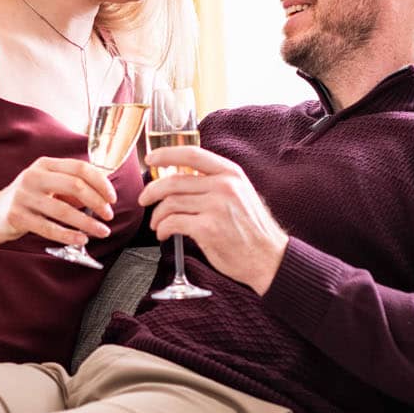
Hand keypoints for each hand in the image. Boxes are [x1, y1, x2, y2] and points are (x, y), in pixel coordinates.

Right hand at [0, 157, 117, 246]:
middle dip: (97, 202)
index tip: (112, 197)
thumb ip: (72, 186)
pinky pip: (49, 228)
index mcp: (45, 164)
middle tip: (109, 215)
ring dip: (87, 223)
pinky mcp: (17, 217)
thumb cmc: (28, 199)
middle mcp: (33, 176)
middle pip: (75, 185)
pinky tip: (81, 240)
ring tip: (102, 231)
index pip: (79, 168)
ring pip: (63, 210)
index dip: (100, 182)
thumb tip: (103, 193)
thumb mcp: (47, 185)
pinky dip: (68, 235)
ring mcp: (24, 196)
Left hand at [138, 145, 288, 293]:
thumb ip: (215, 183)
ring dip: (157, 215)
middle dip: (152, 191)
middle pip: (174, 181)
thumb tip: (180, 178)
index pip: (192, 154)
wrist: (269, 258)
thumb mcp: (240, 194)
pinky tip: (164, 234)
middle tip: (144, 199)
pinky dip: (162, 229)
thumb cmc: (251, 229)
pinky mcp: (208, 229)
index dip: (167, 154)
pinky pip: (173, 223)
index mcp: (231, 173)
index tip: (151, 158)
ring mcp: (216, 207)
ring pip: (170, 203)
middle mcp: (224, 186)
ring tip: (157, 225)